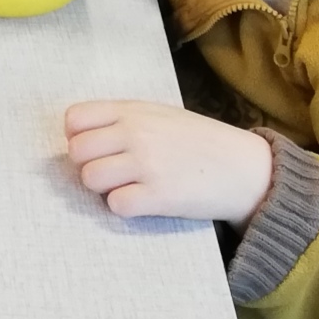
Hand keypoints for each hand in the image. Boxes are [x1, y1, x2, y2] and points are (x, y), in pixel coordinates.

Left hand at [65, 102, 274, 226]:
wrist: (244, 168)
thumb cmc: (198, 141)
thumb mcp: (159, 115)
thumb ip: (121, 120)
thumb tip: (78, 136)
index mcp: (132, 110)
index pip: (74, 119)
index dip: (78, 137)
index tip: (97, 147)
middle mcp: (135, 133)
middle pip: (76, 152)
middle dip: (88, 165)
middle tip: (113, 172)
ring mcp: (146, 164)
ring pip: (90, 178)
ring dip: (104, 188)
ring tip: (128, 186)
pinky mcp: (158, 195)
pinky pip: (115, 204)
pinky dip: (124, 207)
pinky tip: (143, 201)